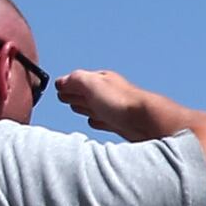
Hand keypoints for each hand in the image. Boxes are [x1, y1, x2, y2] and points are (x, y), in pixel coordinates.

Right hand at [52, 67, 175, 141]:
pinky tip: (95, 122)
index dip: (67, 85)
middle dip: (75, 94)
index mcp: (102, 80)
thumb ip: (75, 80)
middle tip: (64, 96)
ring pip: (95, 106)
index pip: (79, 80)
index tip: (58, 89)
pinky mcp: (121, 125)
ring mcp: (115, 109)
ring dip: (85, 106)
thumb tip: (61, 82)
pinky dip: (97, 120)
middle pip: (87, 93)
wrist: (147, 121)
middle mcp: (109, 93)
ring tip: (76, 107)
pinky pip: (104, 121)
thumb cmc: (121, 102)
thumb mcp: (91, 83)